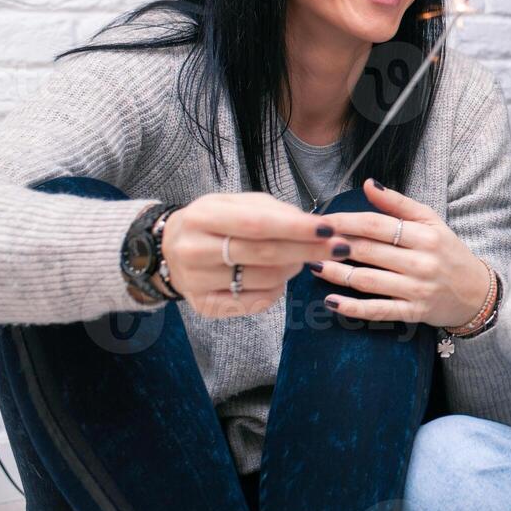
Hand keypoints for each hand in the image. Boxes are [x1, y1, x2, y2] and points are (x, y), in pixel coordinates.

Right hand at [161, 192, 347, 317]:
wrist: (170, 248)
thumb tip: (313, 225)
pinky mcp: (204, 306)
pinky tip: (280, 277)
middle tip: (339, 247)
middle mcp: (194, 251)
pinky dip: (278, 290)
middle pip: (264, 254)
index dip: (296, 228)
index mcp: (202, 217)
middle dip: (308, 250)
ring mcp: (197, 282)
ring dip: (294, 267)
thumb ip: (273, 211)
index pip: (257, 224)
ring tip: (302, 256)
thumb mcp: (236, 203)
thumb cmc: (215, 221)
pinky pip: (255, 302)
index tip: (328, 229)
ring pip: (265, 279)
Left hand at [317, 179, 495, 327]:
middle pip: (368, 252)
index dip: (345, 222)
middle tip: (310, 243)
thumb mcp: (431, 222)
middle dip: (335, 246)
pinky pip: (377, 310)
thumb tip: (369, 184)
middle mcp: (421, 262)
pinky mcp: (413, 312)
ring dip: (336, 274)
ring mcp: (417, 289)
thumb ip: (399, 204)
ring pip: (367, 281)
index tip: (322, 221)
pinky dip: (352, 308)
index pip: (377, 225)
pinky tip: (331, 301)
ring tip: (313, 265)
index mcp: (425, 236)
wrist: (476, 292)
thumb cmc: (449, 253)